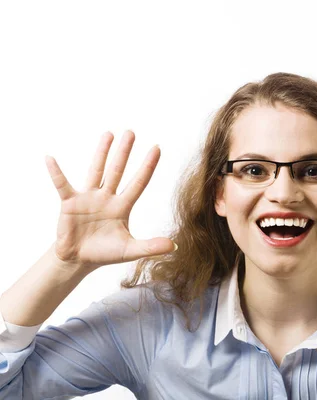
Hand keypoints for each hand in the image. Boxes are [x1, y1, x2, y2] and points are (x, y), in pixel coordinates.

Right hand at [45, 130, 175, 270]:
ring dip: (102, 153)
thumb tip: (175, 245)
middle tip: (131, 132)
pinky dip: (56, 172)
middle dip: (124, 152)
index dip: (148, 166)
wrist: (79, 260)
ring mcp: (89, 198)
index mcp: (123, 206)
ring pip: (96, 171)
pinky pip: (62, 185)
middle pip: (118, 170)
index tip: (157, 147)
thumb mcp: (130, 251)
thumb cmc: (105, 253)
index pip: (139, 183)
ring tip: (108, 134)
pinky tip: (50, 158)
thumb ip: (151, 247)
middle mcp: (107, 198)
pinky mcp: (70, 203)